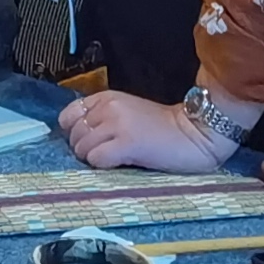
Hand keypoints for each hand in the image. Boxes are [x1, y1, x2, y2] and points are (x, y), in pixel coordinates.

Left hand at [57, 88, 230, 172]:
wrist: (195, 134)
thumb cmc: (163, 128)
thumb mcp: (127, 113)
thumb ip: (103, 118)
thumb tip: (79, 137)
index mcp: (107, 97)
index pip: (68, 115)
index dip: (74, 132)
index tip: (89, 142)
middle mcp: (108, 107)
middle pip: (73, 134)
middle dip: (84, 149)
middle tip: (104, 154)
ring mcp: (117, 124)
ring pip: (82, 148)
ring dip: (93, 159)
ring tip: (114, 160)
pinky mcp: (127, 143)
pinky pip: (96, 159)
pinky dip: (103, 166)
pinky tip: (120, 164)